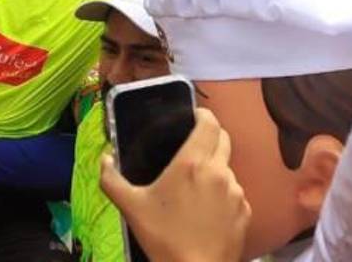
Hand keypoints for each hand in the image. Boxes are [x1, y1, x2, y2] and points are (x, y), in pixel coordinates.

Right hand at [100, 109, 248, 261]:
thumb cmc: (162, 237)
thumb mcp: (131, 207)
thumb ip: (111, 178)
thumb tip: (104, 158)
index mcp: (193, 162)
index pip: (209, 122)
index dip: (203, 114)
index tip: (192, 117)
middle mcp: (219, 171)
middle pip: (223, 139)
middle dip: (209, 137)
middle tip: (191, 148)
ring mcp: (237, 192)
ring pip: (228, 168)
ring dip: (215, 170)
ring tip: (195, 188)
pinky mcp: (246, 212)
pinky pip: (235, 193)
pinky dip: (223, 195)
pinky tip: (207, 211)